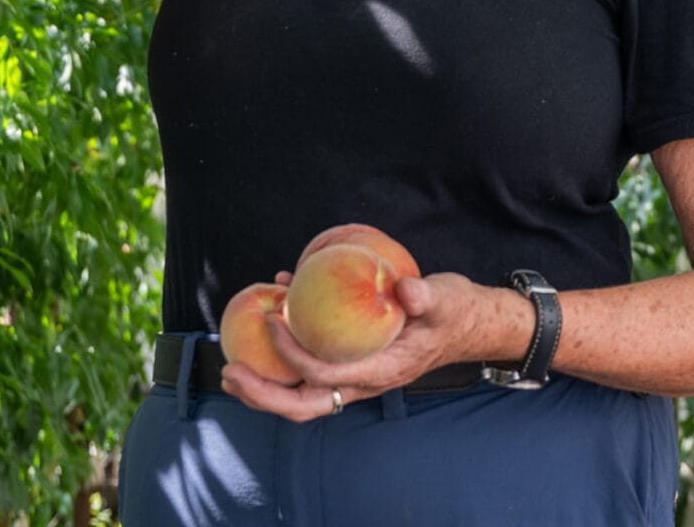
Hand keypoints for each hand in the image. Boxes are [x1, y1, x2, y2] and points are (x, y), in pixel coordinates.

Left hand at [221, 272, 515, 421]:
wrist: (465, 324)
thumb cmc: (452, 310)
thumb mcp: (443, 298)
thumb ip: (425, 296)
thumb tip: (405, 289)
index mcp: (381, 371)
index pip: (326, 376)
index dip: (293, 357)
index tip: (271, 321)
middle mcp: (363, 382)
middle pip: (305, 405)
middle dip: (263, 395)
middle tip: (228, 372)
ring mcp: (355, 375)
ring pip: (302, 396)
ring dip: (265, 386)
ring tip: (230, 368)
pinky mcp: (351, 362)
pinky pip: (310, 370)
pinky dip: (284, 356)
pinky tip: (270, 315)